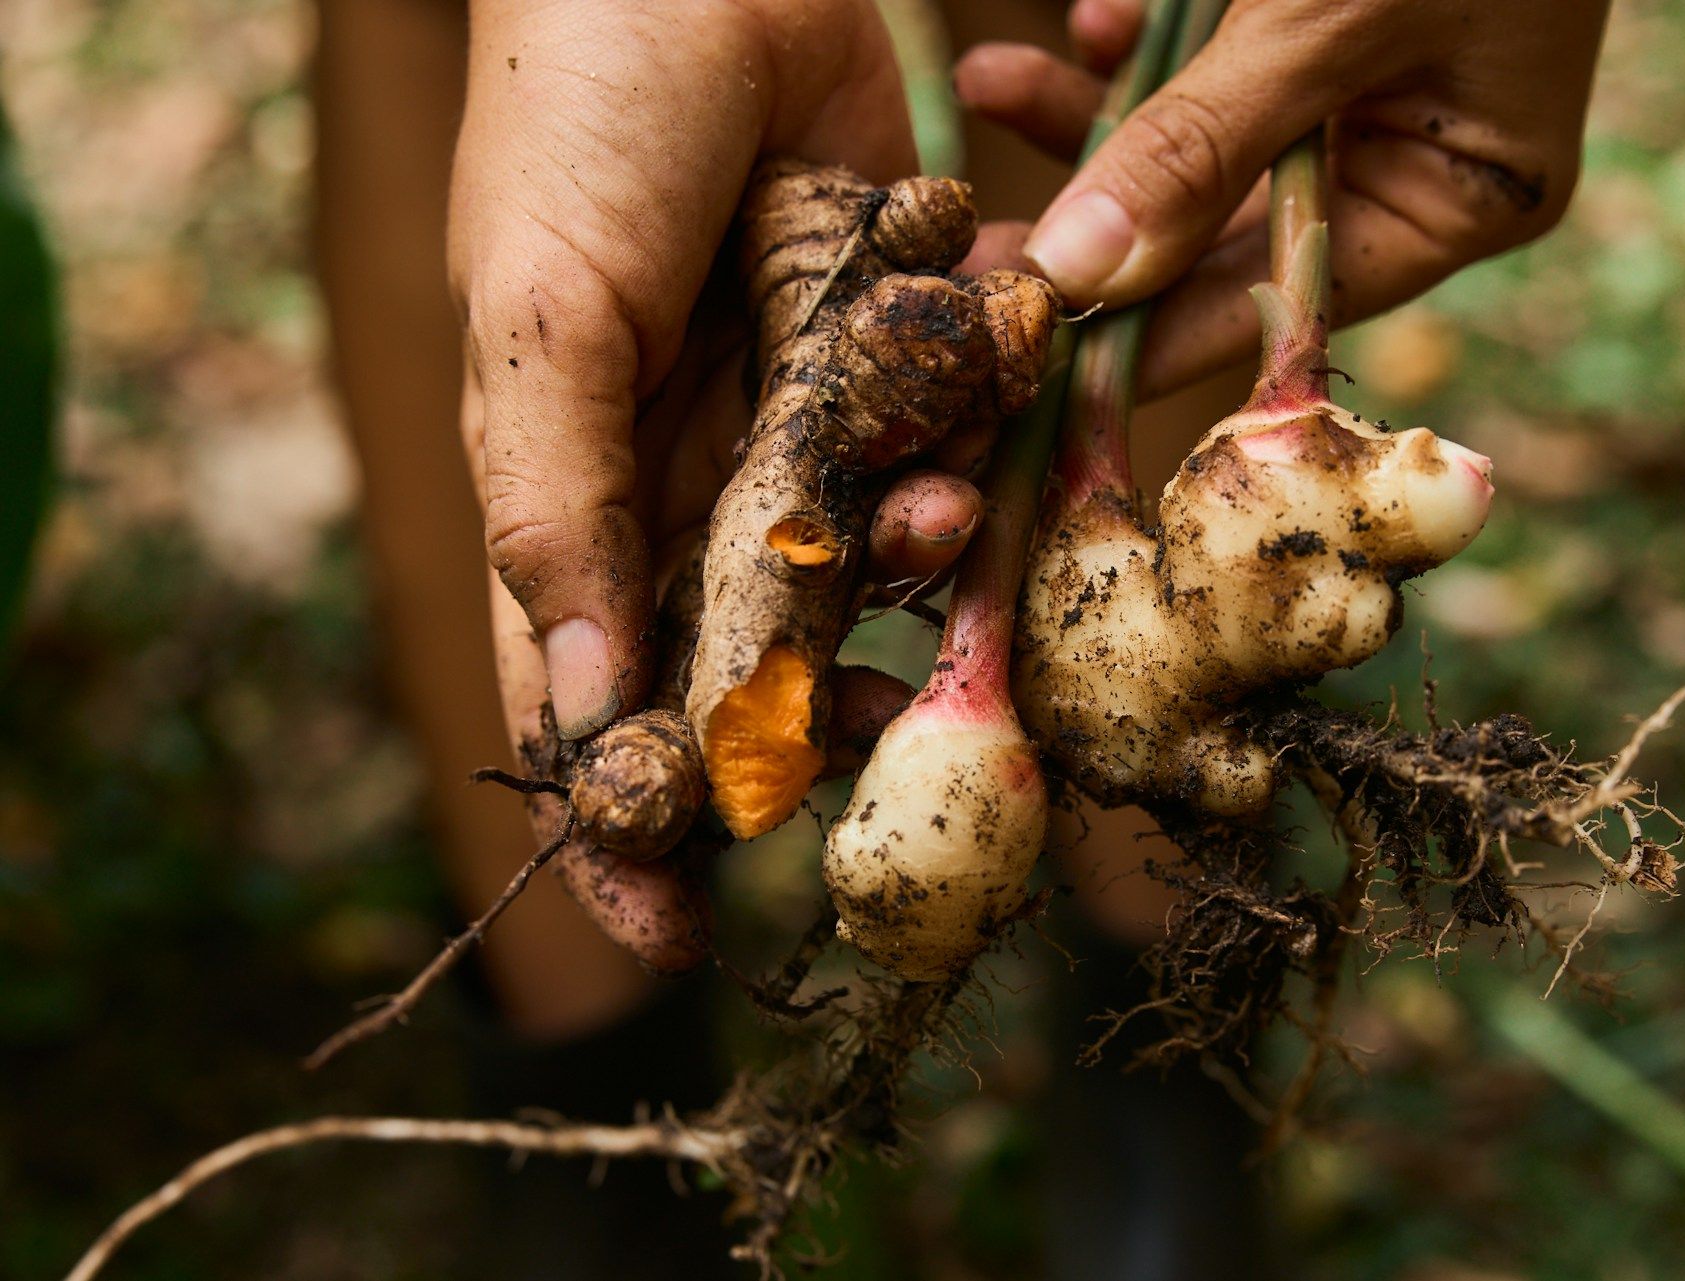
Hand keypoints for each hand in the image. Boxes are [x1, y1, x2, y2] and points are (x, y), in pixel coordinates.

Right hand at [450, 0, 980, 965]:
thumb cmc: (578, 120)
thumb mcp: (541, 316)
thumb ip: (560, 502)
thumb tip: (581, 706)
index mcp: (586, 486)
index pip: (598, 694)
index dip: (628, 819)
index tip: (665, 944)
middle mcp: (699, 468)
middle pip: (757, 651)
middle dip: (811, 713)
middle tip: (870, 747)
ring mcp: (805, 406)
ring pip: (872, 549)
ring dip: (912, 556)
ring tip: (932, 521)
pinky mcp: (897, 334)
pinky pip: (950, 424)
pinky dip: (971, 426)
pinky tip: (981, 406)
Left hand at [955, 0, 1607, 396]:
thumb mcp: (1327, 20)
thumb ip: (1200, 145)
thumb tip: (1076, 272)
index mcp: (1458, 199)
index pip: (1284, 302)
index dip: (1153, 335)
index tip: (1038, 352)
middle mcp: (1410, 157)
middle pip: (1224, 230)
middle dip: (1100, 214)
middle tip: (980, 241)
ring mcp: (1362, 86)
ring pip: (1199, 140)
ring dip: (1093, 110)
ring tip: (990, 80)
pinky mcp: (1309, 19)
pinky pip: (1206, 60)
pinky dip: (1141, 43)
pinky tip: (1090, 20)